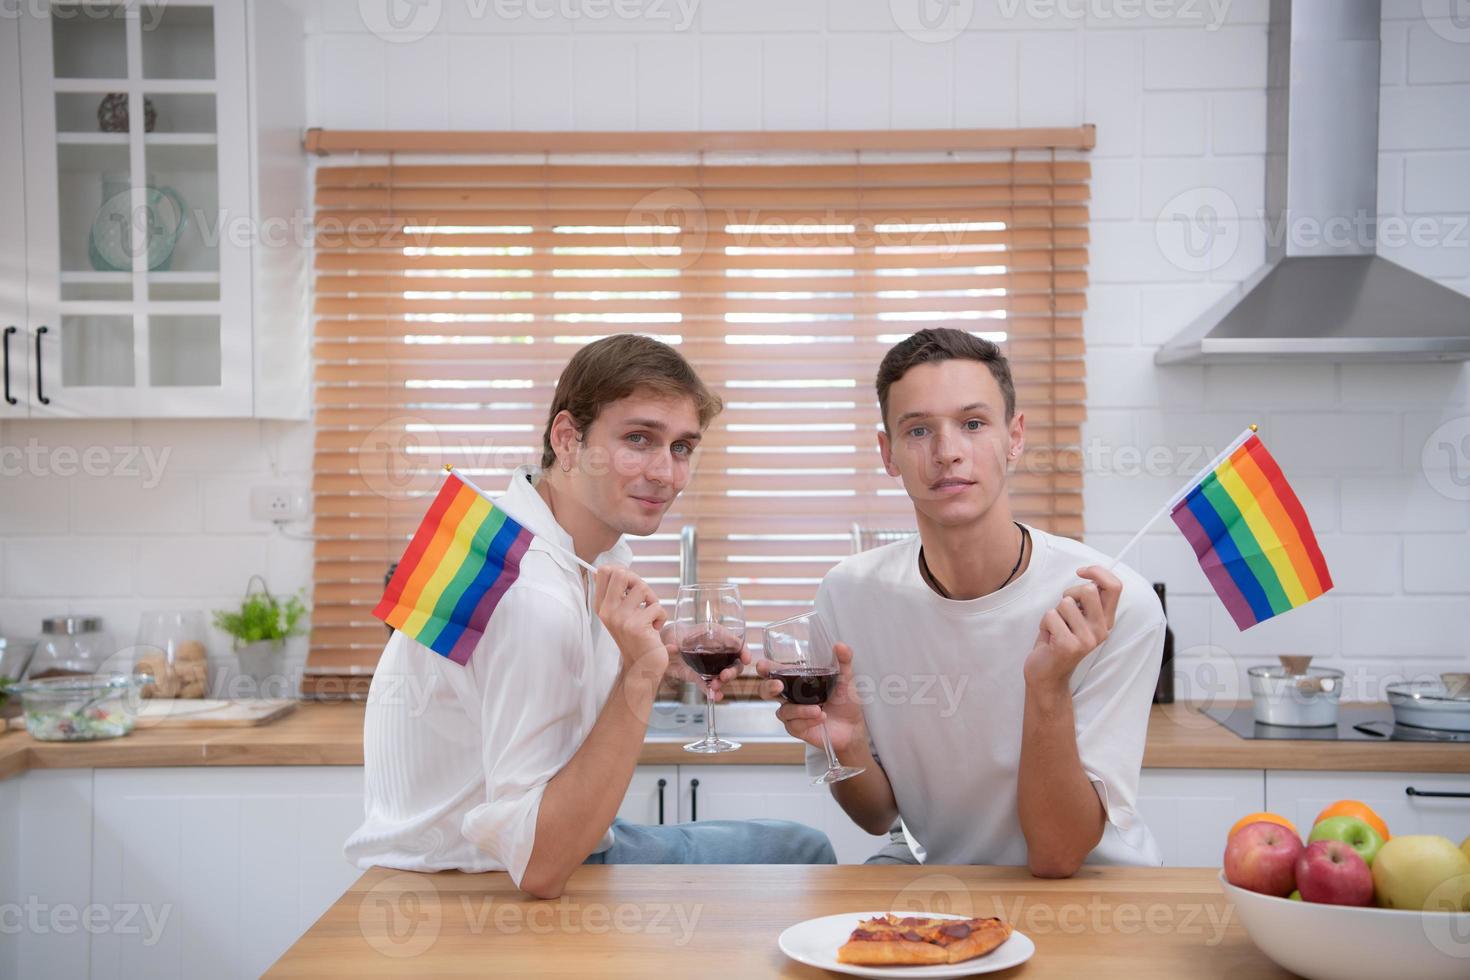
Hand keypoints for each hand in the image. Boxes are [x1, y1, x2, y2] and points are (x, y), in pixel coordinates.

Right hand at [595, 565, 668, 680]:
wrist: (641, 667)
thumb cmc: (635, 638)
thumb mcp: (621, 614)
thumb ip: (619, 593)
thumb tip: (617, 568)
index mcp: (601, 606)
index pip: (604, 571)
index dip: (622, 571)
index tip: (631, 585)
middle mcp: (607, 611)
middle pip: (621, 573)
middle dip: (638, 581)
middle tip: (644, 599)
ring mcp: (621, 619)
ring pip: (643, 588)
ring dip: (653, 601)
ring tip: (650, 616)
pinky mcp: (636, 626)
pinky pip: (656, 607)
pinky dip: (661, 617)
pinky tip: (654, 629)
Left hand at [664, 623, 750, 700]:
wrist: (661, 647)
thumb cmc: (672, 633)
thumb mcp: (675, 632)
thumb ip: (674, 641)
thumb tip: (673, 648)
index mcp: (716, 635)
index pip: (736, 643)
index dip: (743, 651)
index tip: (746, 659)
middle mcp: (716, 651)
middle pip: (733, 663)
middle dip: (732, 671)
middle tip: (724, 676)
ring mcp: (709, 665)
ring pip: (723, 676)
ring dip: (722, 682)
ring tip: (715, 686)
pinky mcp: (699, 676)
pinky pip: (708, 685)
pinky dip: (712, 692)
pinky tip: (714, 697)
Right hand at [756, 642, 865, 754]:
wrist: (853, 726)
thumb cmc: (845, 701)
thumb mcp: (846, 678)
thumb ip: (843, 661)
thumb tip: (840, 645)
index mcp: (796, 681)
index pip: (775, 672)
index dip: (765, 668)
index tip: (762, 665)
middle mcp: (790, 696)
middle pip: (766, 692)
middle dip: (768, 687)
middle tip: (778, 686)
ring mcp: (793, 713)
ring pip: (783, 711)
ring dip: (799, 709)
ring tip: (818, 708)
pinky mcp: (798, 729)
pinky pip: (794, 725)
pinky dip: (807, 720)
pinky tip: (820, 717)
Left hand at [1023, 565, 1122, 690]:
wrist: (1047, 674)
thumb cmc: (1059, 639)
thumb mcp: (1078, 617)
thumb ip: (1086, 600)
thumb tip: (1091, 575)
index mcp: (1106, 621)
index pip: (1114, 587)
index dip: (1098, 572)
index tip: (1082, 572)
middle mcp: (1101, 630)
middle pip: (1088, 590)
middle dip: (1069, 593)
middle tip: (1063, 610)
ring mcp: (1087, 639)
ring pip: (1065, 603)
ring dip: (1054, 612)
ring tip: (1056, 628)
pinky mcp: (1069, 645)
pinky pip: (1050, 616)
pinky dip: (1044, 623)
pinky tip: (1049, 638)